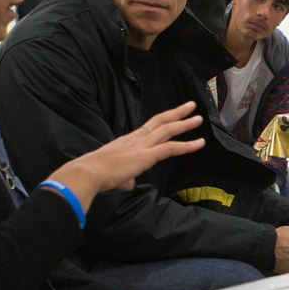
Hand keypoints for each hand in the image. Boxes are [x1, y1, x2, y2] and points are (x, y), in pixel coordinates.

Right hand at [48, 101, 204, 206]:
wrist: (88, 172)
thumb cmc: (97, 175)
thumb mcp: (114, 175)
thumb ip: (125, 178)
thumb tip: (128, 183)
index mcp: (127, 141)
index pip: (148, 129)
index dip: (161, 122)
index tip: (171, 116)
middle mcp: (136, 139)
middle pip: (160, 121)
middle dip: (176, 113)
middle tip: (190, 106)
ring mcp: (142, 145)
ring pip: (168, 129)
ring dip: (185, 123)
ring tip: (199, 118)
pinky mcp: (147, 155)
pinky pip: (171, 148)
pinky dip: (187, 145)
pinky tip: (199, 143)